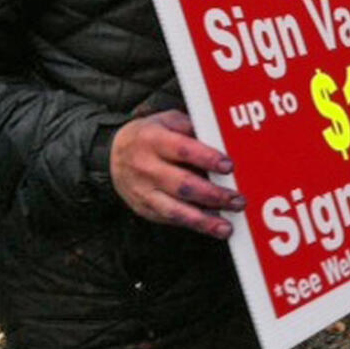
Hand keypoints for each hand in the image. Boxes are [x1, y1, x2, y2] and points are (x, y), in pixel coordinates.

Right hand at [109, 110, 244, 239]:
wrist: (112, 155)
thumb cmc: (150, 136)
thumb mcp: (167, 121)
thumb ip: (192, 127)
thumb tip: (223, 138)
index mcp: (152, 139)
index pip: (183, 150)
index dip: (207, 159)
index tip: (229, 166)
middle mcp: (146, 167)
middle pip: (182, 185)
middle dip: (213, 195)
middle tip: (237, 200)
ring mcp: (143, 192)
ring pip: (175, 210)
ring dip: (204, 220)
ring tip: (226, 226)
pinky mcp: (144, 209)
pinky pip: (171, 220)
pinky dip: (193, 225)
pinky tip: (213, 227)